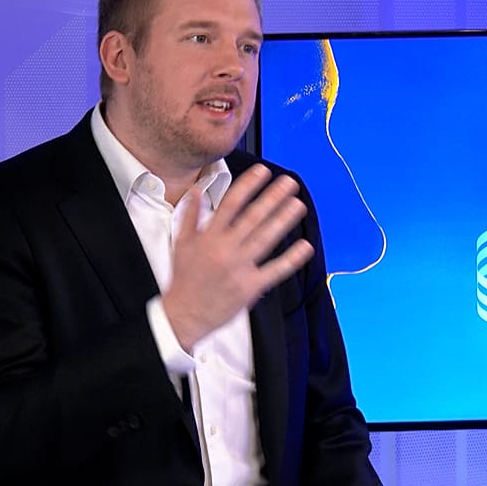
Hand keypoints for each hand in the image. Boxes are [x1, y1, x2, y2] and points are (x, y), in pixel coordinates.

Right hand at [162, 164, 314, 351]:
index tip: (262, 171)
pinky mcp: (250, 286)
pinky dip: (291, 259)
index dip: (249, 185)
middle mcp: (224, 249)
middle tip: (290, 182)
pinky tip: (305, 246)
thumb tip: (196, 190)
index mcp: (208, 237)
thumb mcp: (181, 244)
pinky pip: (275, 270)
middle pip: (253, 217)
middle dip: (273, 197)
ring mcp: (239, 268)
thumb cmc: (184, 279)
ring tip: (298, 204)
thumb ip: (190, 215)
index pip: (231, 203)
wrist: (184, 315)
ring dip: (284, 220)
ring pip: (265, 239)